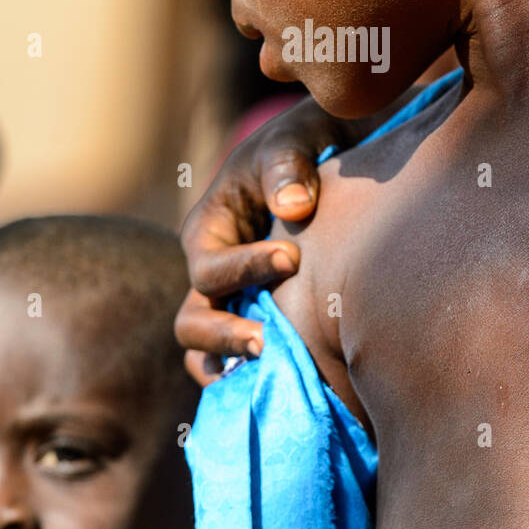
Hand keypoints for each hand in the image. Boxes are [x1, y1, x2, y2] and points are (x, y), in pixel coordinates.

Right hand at [176, 96, 345, 385]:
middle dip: (224, 334)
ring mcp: (233, 301)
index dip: (245, 267)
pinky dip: (254, 378)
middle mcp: (212, 270)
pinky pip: (243, 362)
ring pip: (209, 352)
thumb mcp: (295, 139)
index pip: (210, 267)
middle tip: (266, 342)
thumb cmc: (309, 141)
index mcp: (209, 228)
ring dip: (233, 366)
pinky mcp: (262, 319)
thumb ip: (289, 166)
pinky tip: (289, 389)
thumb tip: (294, 207)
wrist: (336, 154)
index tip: (293, 256)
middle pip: (193, 321)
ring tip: (270, 374)